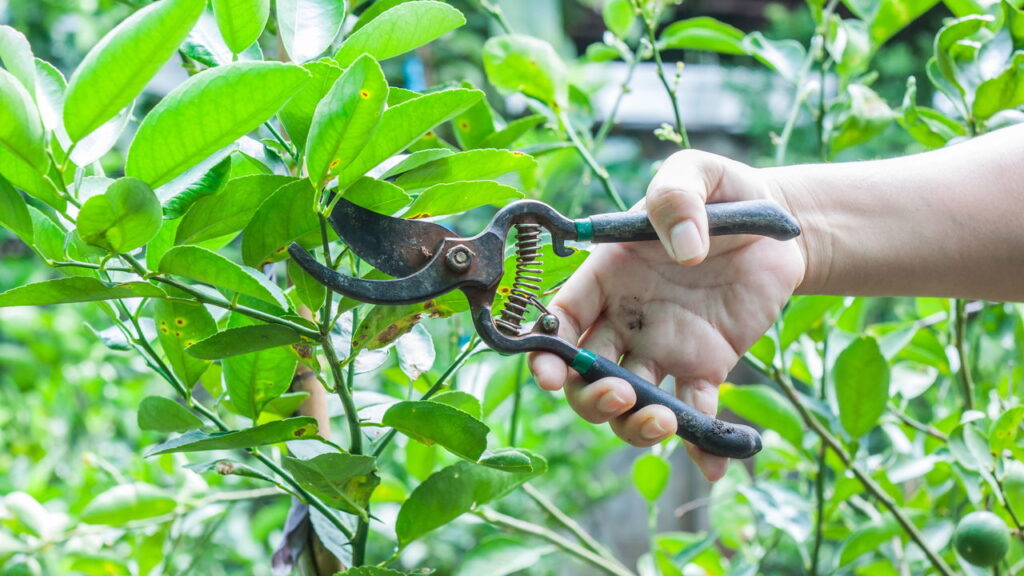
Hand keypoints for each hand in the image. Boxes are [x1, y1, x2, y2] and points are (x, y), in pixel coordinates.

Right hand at [529, 150, 805, 480]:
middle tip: (619, 393)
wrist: (779, 226)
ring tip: (664, 419)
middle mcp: (625, 320)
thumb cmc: (723, 193)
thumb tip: (684, 251)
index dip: (545, 351)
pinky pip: (696, 415)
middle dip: (589, 398)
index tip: (550, 375)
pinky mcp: (706, 369)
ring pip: (629, 404)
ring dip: (634, 426)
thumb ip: (677, 197)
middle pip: (585, 376)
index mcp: (607, 276)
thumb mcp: (696, 174)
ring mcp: (663, 349)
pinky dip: (701, 446)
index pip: (561, 320)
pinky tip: (715, 465)